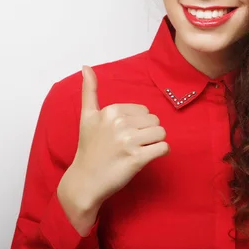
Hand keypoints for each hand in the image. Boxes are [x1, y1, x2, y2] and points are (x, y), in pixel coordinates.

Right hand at [61, 66, 169, 211]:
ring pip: (161, 133)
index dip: (139, 124)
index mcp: (111, 110)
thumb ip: (89, 91)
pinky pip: (164, 148)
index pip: (144, 111)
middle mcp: (119, 123)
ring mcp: (128, 141)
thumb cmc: (89, 149)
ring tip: (140, 150)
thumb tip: (86, 67)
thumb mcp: (86, 117)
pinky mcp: (137, 158)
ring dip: (155, 143)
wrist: (84, 182)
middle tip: (132, 145)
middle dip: (148, 133)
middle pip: (155, 121)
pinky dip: (161, 153)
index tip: (123, 135)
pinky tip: (148, 157)